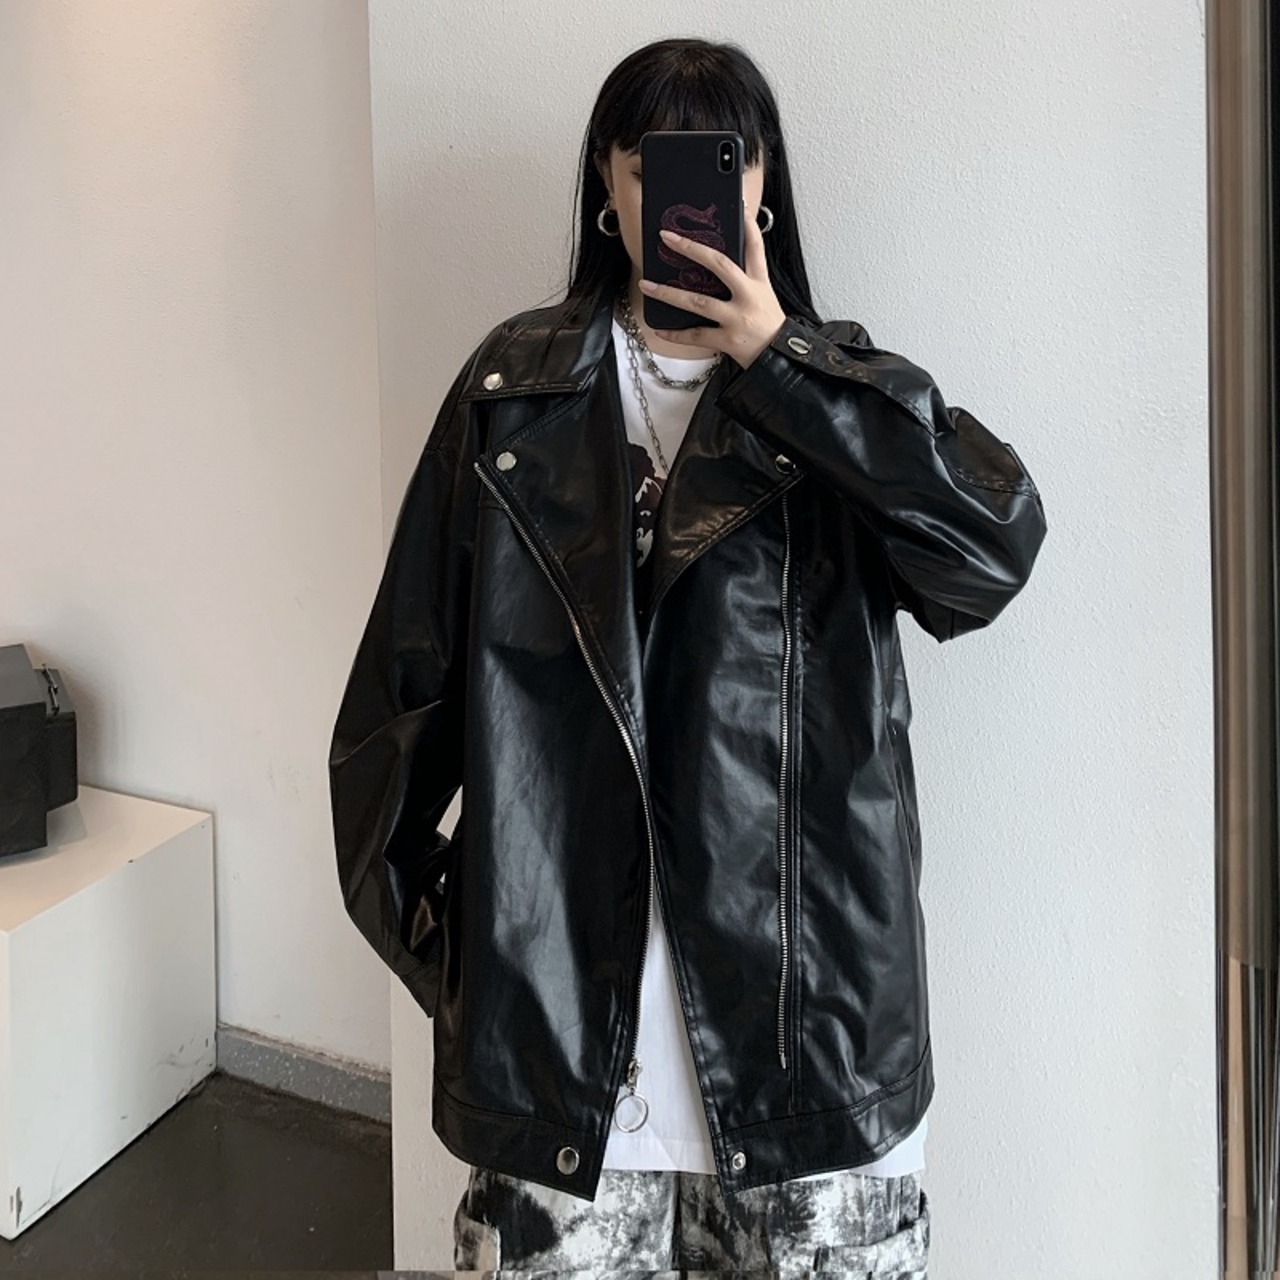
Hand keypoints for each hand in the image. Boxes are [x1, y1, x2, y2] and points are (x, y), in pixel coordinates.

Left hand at [638, 202, 787, 369]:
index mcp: (760, 283)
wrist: (780, 358)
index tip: (738, 209)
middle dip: (692, 249)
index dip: (748, 227)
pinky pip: (696, 335)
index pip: (756, 248)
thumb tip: (717, 264)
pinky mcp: (728, 339)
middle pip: (719, 265)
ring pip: (698, 302)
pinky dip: (676, 334)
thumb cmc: (769, 326)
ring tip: (647, 285)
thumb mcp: (765, 296)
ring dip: (669, 293)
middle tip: (668, 238)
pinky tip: (660, 329)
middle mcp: (748, 296)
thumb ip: (746, 279)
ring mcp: (737, 318)